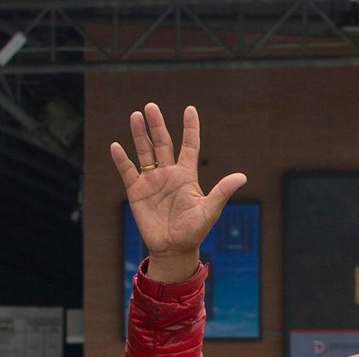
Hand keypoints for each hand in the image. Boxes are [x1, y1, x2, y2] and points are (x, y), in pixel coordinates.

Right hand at [109, 103, 246, 282]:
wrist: (173, 248)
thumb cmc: (194, 230)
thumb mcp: (209, 210)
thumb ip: (222, 191)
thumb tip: (242, 176)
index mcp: (187, 175)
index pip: (189, 145)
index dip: (190, 128)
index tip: (190, 109)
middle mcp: (169, 173)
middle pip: (162, 143)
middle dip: (157, 125)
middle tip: (151, 106)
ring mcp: (152, 180)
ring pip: (144, 152)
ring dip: (139, 134)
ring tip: (135, 116)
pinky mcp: (136, 190)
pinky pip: (127, 171)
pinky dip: (121, 159)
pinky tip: (116, 146)